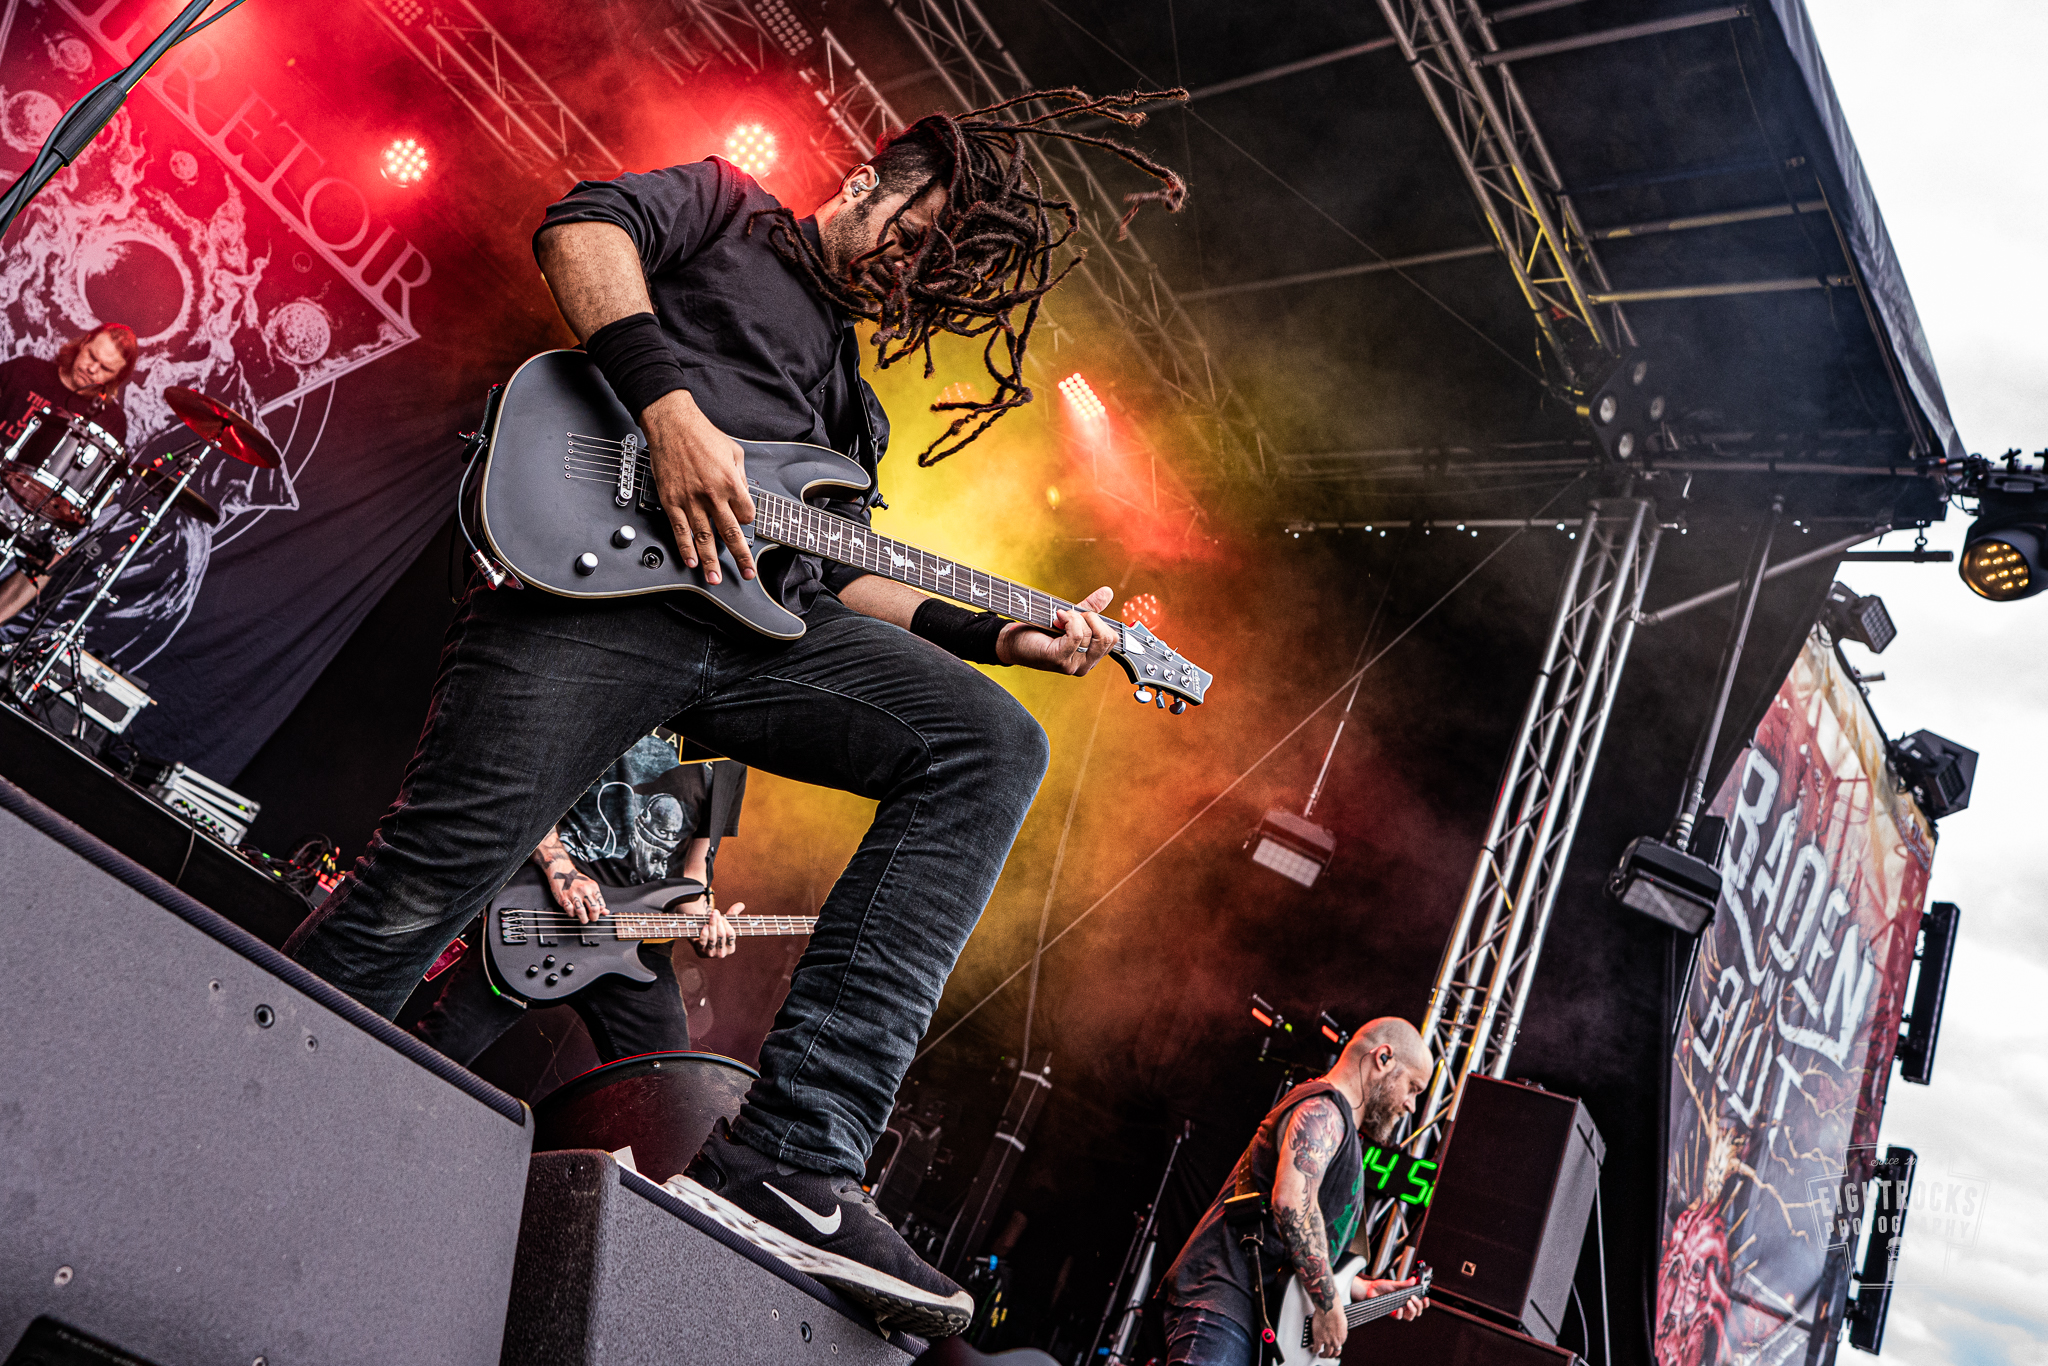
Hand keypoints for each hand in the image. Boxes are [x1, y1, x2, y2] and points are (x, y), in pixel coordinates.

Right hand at [545, 858, 607, 923]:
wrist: (561, 871)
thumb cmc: (577, 880)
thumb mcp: (590, 886)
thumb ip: (598, 899)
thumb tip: (606, 912)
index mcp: (593, 887)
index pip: (601, 904)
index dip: (600, 912)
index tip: (597, 914)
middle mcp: (584, 890)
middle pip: (594, 908)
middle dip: (594, 918)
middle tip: (592, 919)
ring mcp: (574, 894)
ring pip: (581, 911)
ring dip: (583, 919)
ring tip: (584, 920)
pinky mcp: (564, 897)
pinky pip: (569, 910)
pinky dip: (571, 914)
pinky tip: (573, 912)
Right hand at [642, 390, 754, 583]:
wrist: (672, 423)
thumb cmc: (702, 434)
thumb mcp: (734, 452)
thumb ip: (742, 477)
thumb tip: (744, 496)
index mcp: (732, 482)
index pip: (746, 515)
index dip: (747, 521)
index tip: (743, 523)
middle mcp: (712, 494)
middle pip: (729, 534)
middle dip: (740, 557)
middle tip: (746, 574)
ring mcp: (690, 500)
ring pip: (703, 537)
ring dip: (709, 561)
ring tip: (714, 578)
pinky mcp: (671, 500)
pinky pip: (679, 529)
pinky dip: (685, 547)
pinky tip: (690, 561)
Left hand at [692, 900, 740, 957]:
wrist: (701, 943)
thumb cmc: (716, 932)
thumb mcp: (725, 924)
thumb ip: (733, 914)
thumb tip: (741, 904)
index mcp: (730, 949)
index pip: (731, 935)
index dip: (726, 924)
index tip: (722, 917)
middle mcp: (722, 953)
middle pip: (721, 935)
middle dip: (718, 922)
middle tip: (715, 913)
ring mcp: (712, 954)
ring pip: (712, 938)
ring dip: (711, 925)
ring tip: (711, 916)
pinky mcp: (701, 952)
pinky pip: (703, 942)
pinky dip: (704, 933)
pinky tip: (705, 926)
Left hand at [996, 585, 1117, 674]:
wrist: (1012, 640)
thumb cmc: (1039, 630)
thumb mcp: (1070, 618)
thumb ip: (1090, 608)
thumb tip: (1108, 592)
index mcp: (1091, 658)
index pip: (1113, 639)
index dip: (1099, 621)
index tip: (1080, 615)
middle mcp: (1085, 666)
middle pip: (1106, 637)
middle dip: (1091, 618)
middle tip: (1071, 615)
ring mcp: (1072, 666)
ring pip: (1089, 634)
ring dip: (1074, 617)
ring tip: (1059, 618)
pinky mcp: (1059, 659)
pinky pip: (1076, 636)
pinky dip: (1068, 620)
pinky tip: (1057, 617)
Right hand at [1310, 1304, 1347, 1360]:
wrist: (1329, 1309)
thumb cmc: (1336, 1312)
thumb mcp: (1342, 1323)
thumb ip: (1340, 1330)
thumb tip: (1338, 1330)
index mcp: (1342, 1338)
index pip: (1339, 1348)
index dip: (1334, 1349)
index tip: (1332, 1348)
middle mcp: (1335, 1341)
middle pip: (1333, 1353)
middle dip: (1330, 1355)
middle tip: (1326, 1354)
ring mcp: (1327, 1341)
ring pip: (1326, 1354)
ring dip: (1323, 1355)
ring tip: (1320, 1354)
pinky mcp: (1319, 1339)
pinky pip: (1316, 1348)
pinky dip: (1314, 1350)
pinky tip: (1312, 1349)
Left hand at [1352, 1275, 1425, 1321]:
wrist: (1368, 1290)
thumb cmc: (1380, 1287)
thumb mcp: (1394, 1284)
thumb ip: (1404, 1284)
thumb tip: (1414, 1280)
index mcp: (1407, 1298)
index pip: (1420, 1303)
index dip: (1425, 1303)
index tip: (1426, 1298)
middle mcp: (1404, 1305)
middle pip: (1418, 1311)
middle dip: (1419, 1305)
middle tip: (1414, 1298)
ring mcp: (1398, 1310)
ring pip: (1410, 1317)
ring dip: (1412, 1310)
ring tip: (1408, 1302)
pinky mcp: (1392, 1313)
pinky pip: (1399, 1317)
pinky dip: (1400, 1313)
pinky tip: (1398, 1308)